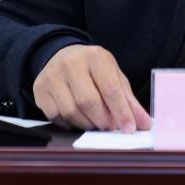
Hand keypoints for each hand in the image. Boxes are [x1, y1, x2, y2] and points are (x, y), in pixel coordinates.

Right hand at [32, 44, 151, 132]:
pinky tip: (78, 118)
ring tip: (95, 122)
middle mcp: (71, 63)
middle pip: (88, 102)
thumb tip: (144, 124)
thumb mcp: (114, 76)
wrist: (62, 56)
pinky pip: (56, 116)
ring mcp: (52, 76)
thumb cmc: (93, 70)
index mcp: (95, 56)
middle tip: (110, 127)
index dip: (121, 112)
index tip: (130, 129)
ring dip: (87, 124)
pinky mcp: (39, 89)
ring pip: (71, 112)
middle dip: (103, 120)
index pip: (110, 88)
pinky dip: (70, 123)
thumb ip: (129, 101)